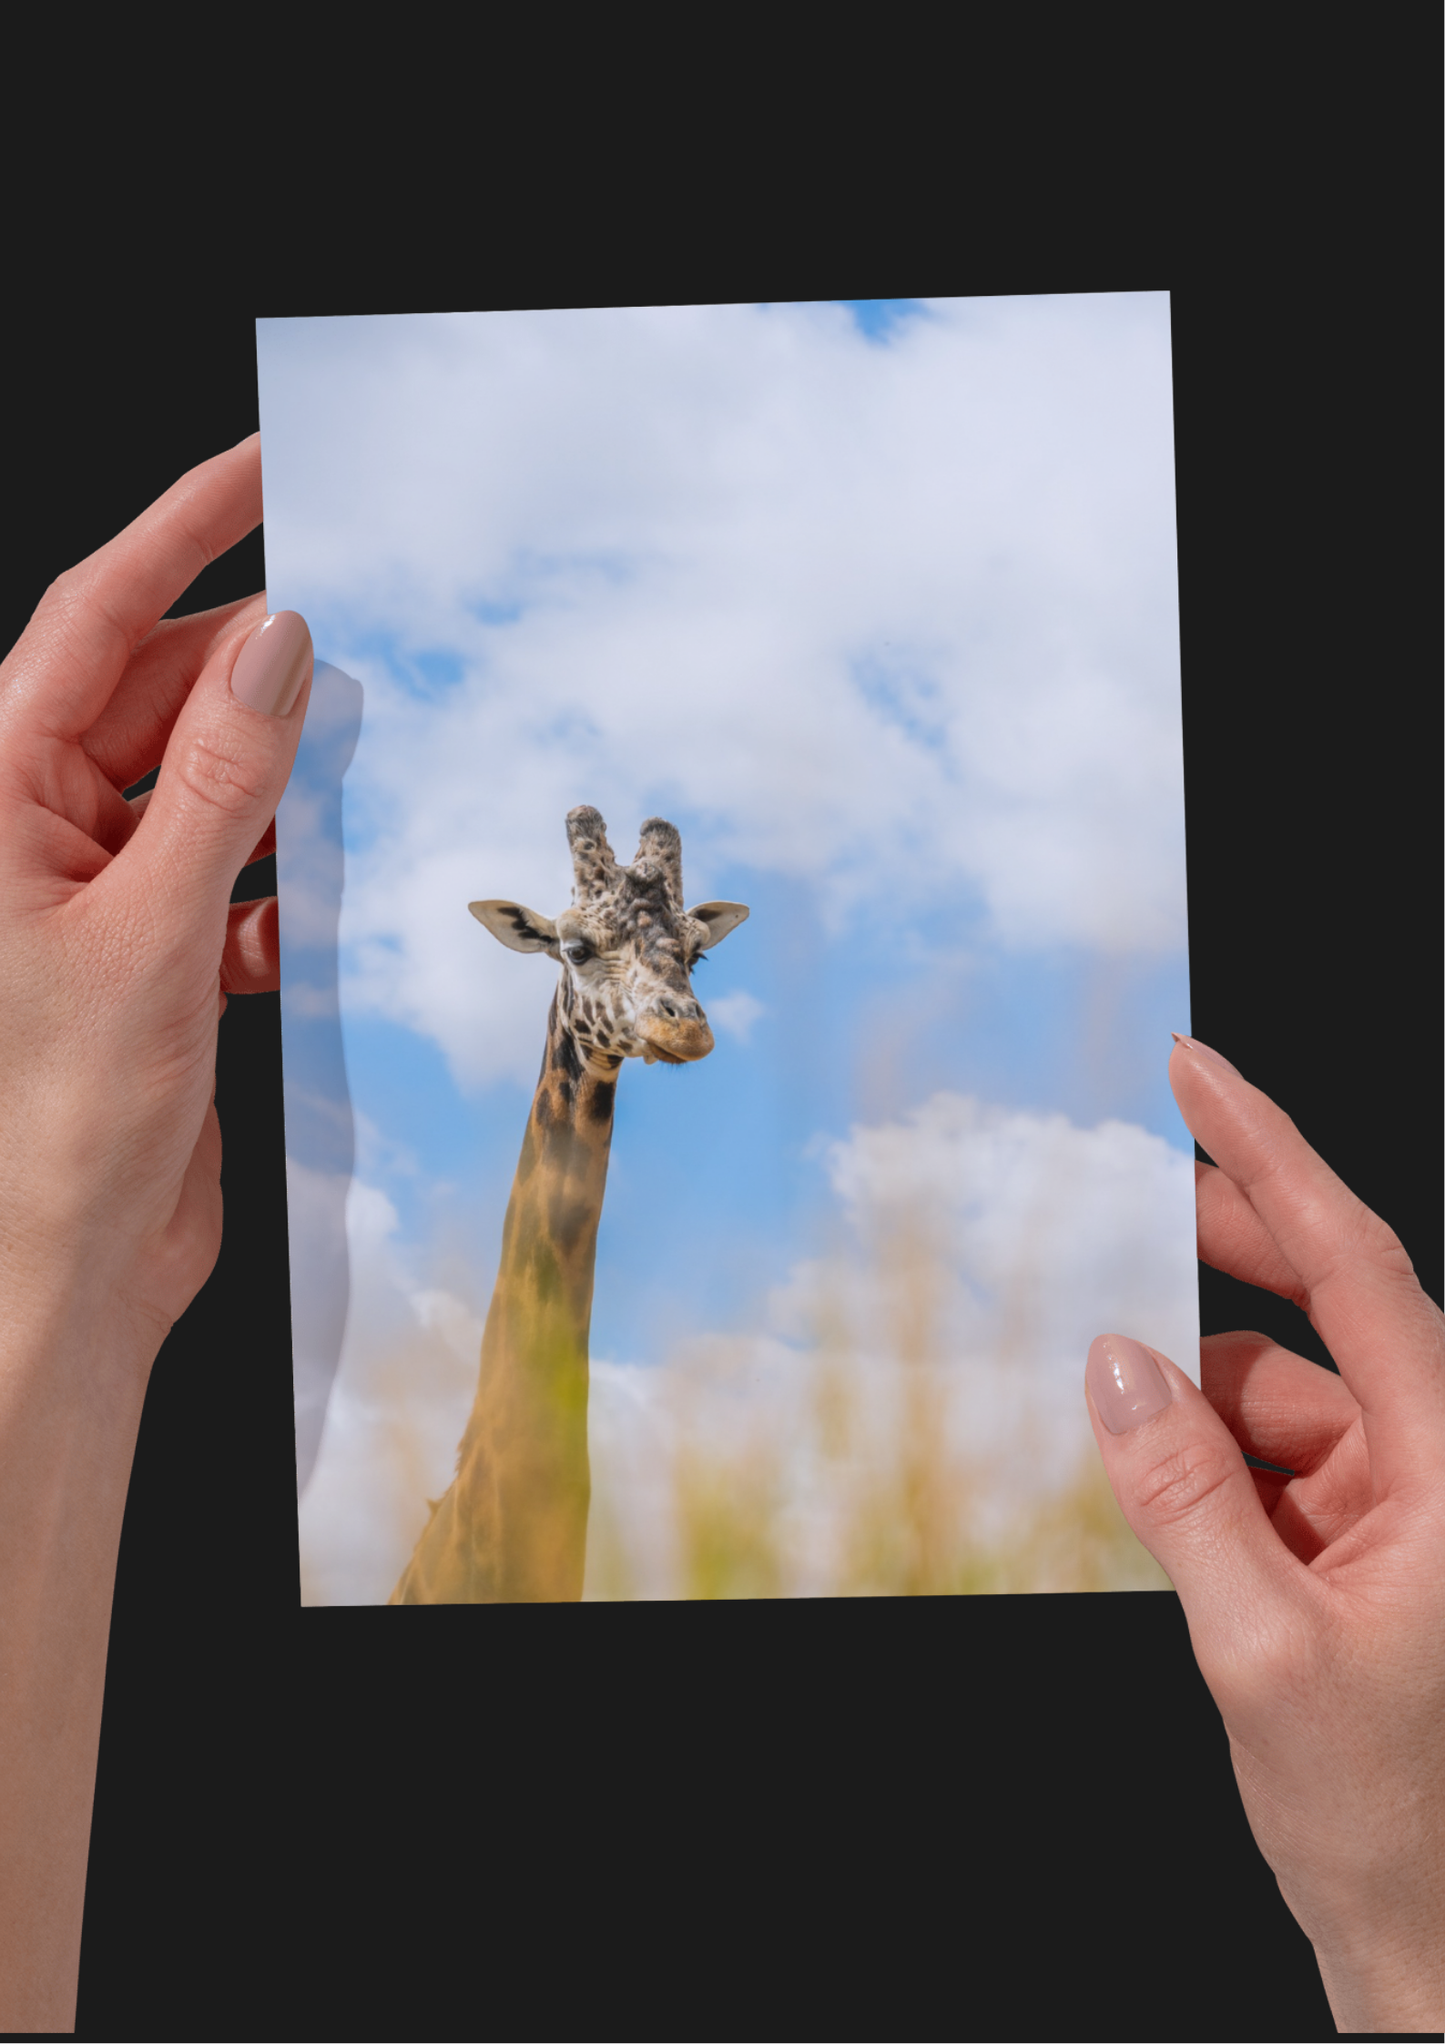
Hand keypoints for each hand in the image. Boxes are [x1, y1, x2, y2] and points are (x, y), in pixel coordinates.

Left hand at [0, 434, 309, 1356]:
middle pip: (155, 691)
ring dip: (282, 777)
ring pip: (205, 779)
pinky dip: (283, 876)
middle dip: (255, 663)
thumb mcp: (151, 931)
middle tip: (362, 629)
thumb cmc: (54, 1126)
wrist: (64, 1274)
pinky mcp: (154, 949)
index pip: (91, 621)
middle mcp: (35, 826)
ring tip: (363, 759)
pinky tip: (314, 905)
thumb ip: (221, 780)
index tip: (266, 467)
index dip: (182, 531)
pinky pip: (232, 867)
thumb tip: (279, 644)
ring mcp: (96, 887)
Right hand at [1087, 1036, 1444, 2035]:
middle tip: (1125, 1194)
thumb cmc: (1388, 1823)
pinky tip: (1158, 1488)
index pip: (1355, 1268)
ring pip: (1288, 1394)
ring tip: (1118, 1422)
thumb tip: (1115, 1360)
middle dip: (1230, 1247)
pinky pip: (1279, 1460)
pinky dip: (1212, 1458)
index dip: (1270, 1153)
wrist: (1433, 1951)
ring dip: (1201, 1397)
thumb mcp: (1259, 1652)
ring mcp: (1409, 1506)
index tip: (1196, 1072)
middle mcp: (1442, 1467)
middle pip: (1334, 1304)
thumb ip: (1184, 1492)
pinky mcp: (1374, 1547)